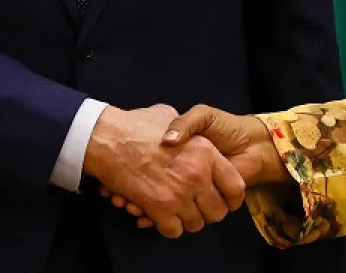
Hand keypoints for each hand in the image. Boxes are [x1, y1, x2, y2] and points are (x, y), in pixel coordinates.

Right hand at [103, 104, 288, 229]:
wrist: (110, 138)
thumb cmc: (137, 125)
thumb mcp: (170, 115)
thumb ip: (185, 127)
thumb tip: (185, 133)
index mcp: (206, 153)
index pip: (235, 187)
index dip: (232, 198)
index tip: (224, 200)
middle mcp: (197, 175)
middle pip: (217, 212)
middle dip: (207, 212)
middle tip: (197, 207)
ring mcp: (179, 194)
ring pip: (195, 224)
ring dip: (187, 220)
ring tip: (178, 210)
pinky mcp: (159, 208)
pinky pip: (173, 230)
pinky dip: (168, 226)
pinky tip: (162, 216)